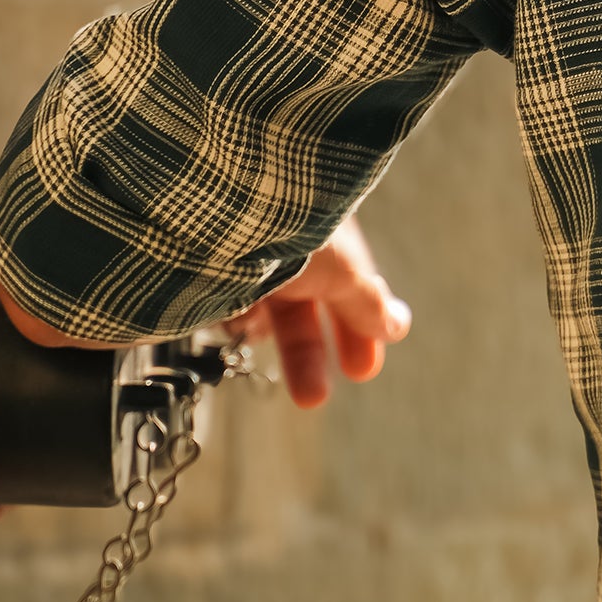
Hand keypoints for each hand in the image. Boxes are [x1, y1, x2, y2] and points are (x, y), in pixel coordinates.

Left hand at [228, 216, 410, 408]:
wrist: (216, 204)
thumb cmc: (290, 224)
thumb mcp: (343, 268)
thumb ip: (367, 302)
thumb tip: (397, 326)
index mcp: (326, 235)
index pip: (348, 289)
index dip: (357, 329)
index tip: (362, 369)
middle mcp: (286, 247)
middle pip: (301, 312)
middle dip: (307, 356)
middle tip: (313, 397)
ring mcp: (243, 256)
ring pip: (261, 314)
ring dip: (262, 334)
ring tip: (258, 330)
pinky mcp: (203, 270)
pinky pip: (223, 308)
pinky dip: (233, 319)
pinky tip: (235, 313)